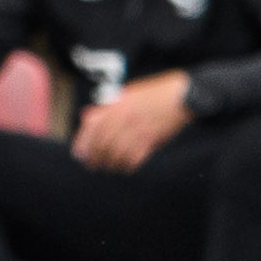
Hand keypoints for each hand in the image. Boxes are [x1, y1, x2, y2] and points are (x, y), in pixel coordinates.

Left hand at [71, 71, 192, 171]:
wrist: (182, 95)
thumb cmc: (154, 93)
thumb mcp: (126, 93)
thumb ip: (107, 106)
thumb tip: (87, 118)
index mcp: (117, 104)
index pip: (93, 126)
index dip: (83, 142)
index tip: (78, 153)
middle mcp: (125, 117)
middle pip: (103, 142)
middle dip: (94, 157)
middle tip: (91, 164)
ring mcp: (139, 129)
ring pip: (117, 153)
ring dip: (109, 163)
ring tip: (106, 167)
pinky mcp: (152, 139)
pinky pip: (135, 157)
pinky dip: (127, 165)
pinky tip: (124, 167)